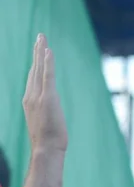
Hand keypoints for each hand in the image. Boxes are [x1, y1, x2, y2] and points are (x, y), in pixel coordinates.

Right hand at [22, 35, 66, 151]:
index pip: (34, 77)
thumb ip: (45, 113)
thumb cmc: (48, 141)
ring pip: (39, 69)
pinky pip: (47, 76)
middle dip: (37, 52)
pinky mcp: (47, 98)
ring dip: (41, 52)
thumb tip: (50, 112)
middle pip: (34, 69)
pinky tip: (48, 51)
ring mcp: (38, 96)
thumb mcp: (45, 123)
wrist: (45, 149)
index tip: (39, 51)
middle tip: (40, 37)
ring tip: (42, 38)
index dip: (36, 63)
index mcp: (30, 100)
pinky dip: (48, 63)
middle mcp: (31, 95)